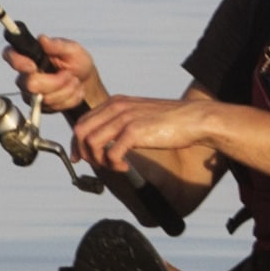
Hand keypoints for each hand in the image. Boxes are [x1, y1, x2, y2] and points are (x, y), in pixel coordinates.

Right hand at [3, 35, 102, 114]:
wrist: (85, 81)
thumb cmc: (76, 61)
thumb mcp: (72, 49)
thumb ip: (57, 45)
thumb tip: (43, 39)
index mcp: (30, 55)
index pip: (10, 55)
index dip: (17, 62)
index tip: (32, 66)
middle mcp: (25, 74)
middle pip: (30, 84)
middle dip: (55, 82)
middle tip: (69, 74)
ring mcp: (30, 92)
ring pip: (44, 98)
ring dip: (66, 90)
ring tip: (74, 81)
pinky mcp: (39, 106)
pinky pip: (52, 107)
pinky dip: (68, 100)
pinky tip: (72, 91)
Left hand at [76, 93, 217, 174]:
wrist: (193, 119)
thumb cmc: (169, 122)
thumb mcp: (139, 116)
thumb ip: (121, 123)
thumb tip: (106, 142)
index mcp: (115, 103)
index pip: (82, 122)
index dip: (76, 143)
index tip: (80, 158)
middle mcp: (116, 107)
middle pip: (80, 132)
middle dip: (84, 153)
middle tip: (99, 165)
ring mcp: (124, 118)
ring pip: (91, 143)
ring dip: (100, 161)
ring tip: (116, 166)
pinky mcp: (134, 132)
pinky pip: (110, 154)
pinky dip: (113, 165)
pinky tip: (126, 167)